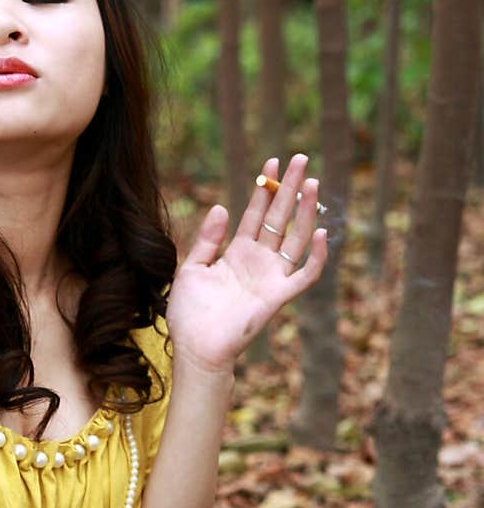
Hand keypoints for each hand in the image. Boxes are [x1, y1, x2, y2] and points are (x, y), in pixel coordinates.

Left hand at [166, 152, 327, 372]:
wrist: (195, 348)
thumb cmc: (190, 313)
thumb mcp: (192, 268)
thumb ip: (208, 240)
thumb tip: (222, 207)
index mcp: (237, 253)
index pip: (256, 213)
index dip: (265, 188)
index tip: (272, 162)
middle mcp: (258, 261)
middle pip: (279, 217)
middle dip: (290, 188)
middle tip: (301, 159)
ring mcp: (270, 277)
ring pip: (295, 238)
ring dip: (305, 210)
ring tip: (311, 183)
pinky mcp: (278, 297)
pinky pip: (304, 275)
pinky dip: (316, 257)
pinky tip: (319, 232)